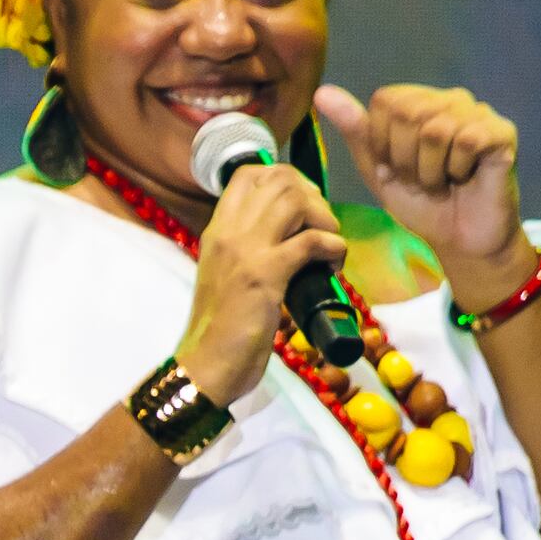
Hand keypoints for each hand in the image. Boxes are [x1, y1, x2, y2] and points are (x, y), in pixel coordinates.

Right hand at [169, 159, 348, 405]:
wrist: (206, 365)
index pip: (249, 174)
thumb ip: (248, 251)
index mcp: (217, 230)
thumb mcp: (227, 275)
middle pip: (280, 180)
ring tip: (329, 245)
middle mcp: (229, 232)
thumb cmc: (219, 328)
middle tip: (323, 227)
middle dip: (313, 196)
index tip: (304, 204)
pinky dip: (334, 248)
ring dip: (325, 218)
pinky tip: (333, 266)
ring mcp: (245, 251)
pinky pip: (312, 241)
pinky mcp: (265, 275)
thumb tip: (289, 238)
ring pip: (296, 201)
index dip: (286, 177)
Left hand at [321, 81, 526, 302]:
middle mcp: (449, 99)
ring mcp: (478, 112)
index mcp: (419, 102)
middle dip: (405, 160)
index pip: (385, 101)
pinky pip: (468, 140)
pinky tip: (465, 179)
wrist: (459, 241)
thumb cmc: (421, 205)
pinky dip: (458, 170)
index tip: (396, 170)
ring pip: (436, 130)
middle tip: (421, 180)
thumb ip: (355, 132)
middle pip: (407, 112)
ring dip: (430, 171)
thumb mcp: (379, 171)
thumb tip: (322, 92)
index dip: (383, 144)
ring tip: (442, 182)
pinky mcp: (502, 132)